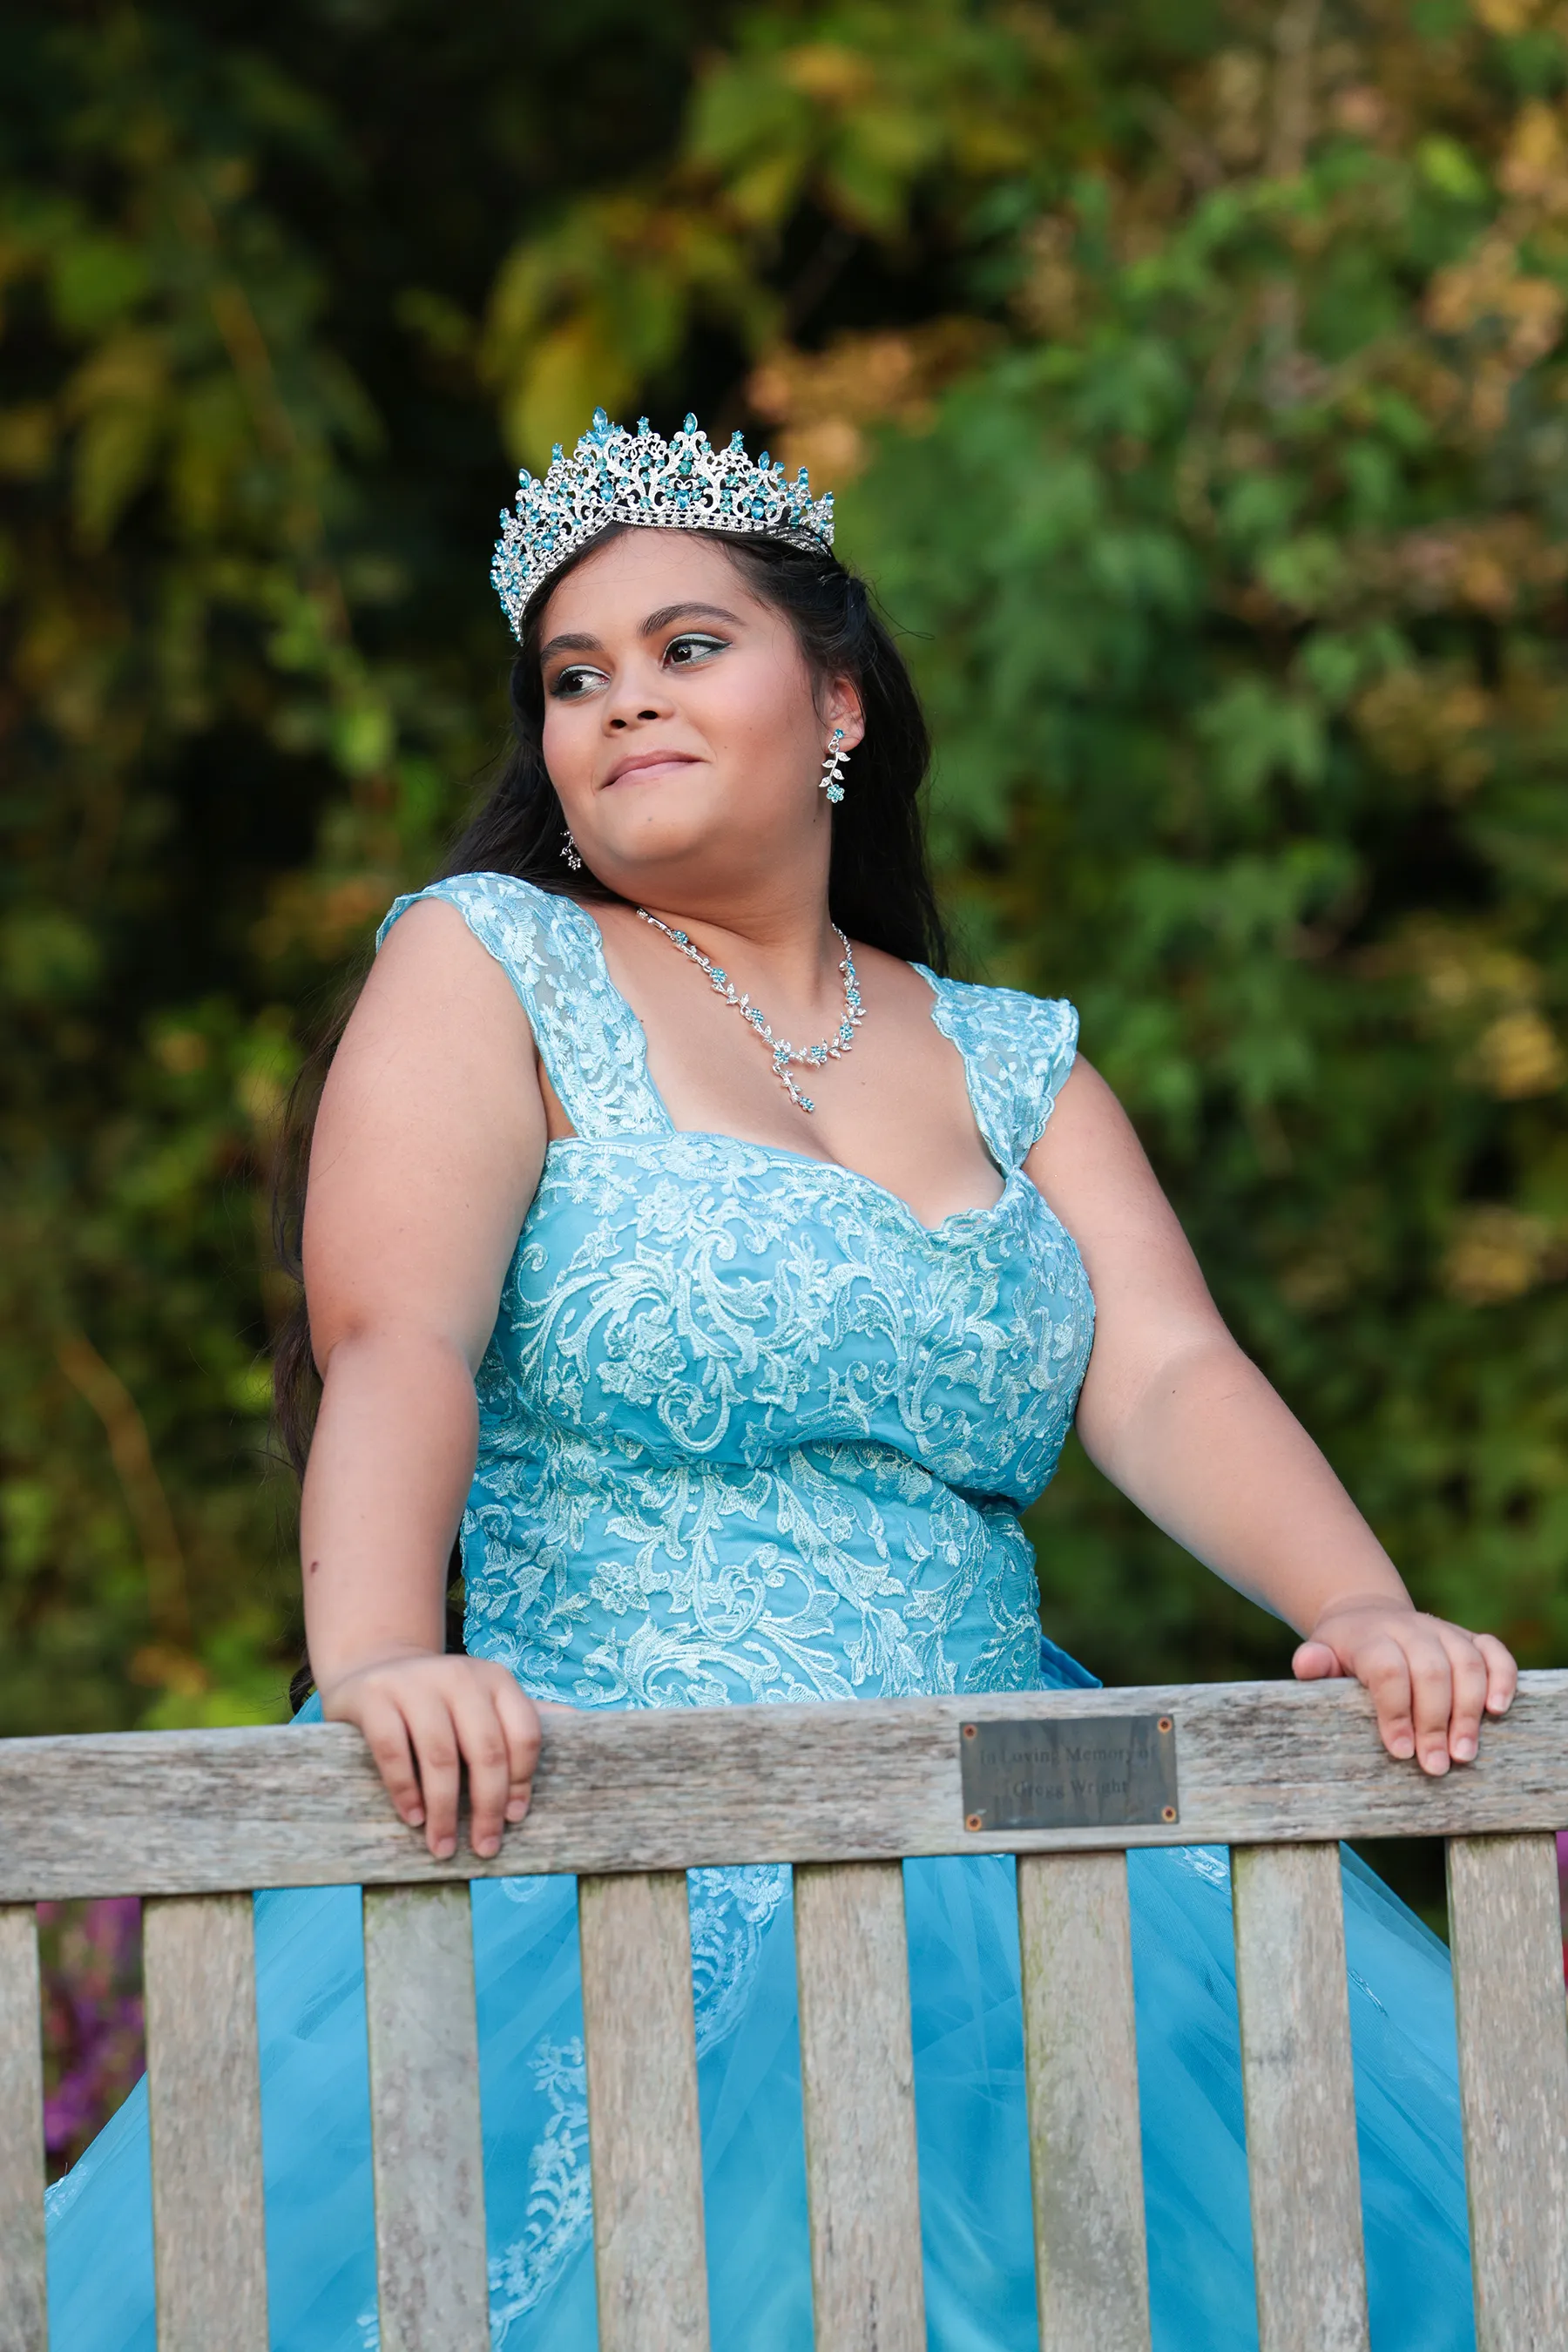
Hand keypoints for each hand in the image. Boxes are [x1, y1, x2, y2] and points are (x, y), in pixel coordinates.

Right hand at [319, 1648, 541, 1858]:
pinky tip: (413, 1818)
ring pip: (440, 1755)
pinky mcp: (375, 1697)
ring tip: (443, 1846)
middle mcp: (460, 1675)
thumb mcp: (484, 1701)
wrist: (374, 1670)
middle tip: (484, 1847)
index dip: (523, 1781)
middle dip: (487, 1806)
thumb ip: (523, 1718)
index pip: (524, 1734)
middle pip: (486, 1749)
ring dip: (445, 1809)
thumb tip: (585, 1728)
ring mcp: (415, 1684)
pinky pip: (394, 1750)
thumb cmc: (441, 1701)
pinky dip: (405, 1789)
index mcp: (496, 1680)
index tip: (514, 1819)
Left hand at [1292, 1599, 1516, 1775]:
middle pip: (1432, 1671)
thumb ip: (1315, 1663)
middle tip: (1434, 1766)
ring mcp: (1443, 1631)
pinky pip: (1495, 1652)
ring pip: (1467, 1664)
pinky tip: (1497, 1710)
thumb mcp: (1320, 1654)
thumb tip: (1307, 1665)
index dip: (1395, 1711)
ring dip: (1469, 1712)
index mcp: (1371, 1636)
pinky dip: (1502, 1678)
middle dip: (1434, 1722)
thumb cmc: (1343, 1651)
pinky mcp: (1470, 1638)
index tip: (1399, 1752)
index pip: (1388, 1669)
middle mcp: (1411, 1629)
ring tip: (1464, 1754)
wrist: (1367, 1617)